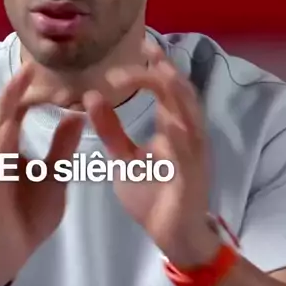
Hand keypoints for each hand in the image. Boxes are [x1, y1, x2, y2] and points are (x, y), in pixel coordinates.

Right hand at [0, 63, 83, 285]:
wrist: (6, 256)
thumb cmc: (26, 217)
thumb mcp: (53, 177)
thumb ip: (61, 148)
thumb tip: (77, 115)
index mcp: (6, 148)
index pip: (16, 112)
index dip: (29, 93)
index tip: (46, 73)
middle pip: (1, 115)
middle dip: (14, 90)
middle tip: (30, 66)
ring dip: (5, 109)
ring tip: (18, 85)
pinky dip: (1, 145)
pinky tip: (10, 128)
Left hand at [84, 40, 218, 267]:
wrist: (173, 237)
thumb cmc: (154, 198)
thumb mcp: (124, 158)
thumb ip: (111, 130)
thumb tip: (91, 97)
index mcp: (174, 128)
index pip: (166, 89)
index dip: (153, 67)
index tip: (137, 49)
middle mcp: (189, 135)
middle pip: (182, 93)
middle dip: (165, 69)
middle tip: (146, 48)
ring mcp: (194, 155)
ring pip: (192, 116)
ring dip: (177, 93)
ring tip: (161, 71)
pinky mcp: (193, 178)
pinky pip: (189, 154)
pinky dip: (180, 137)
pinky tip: (168, 124)